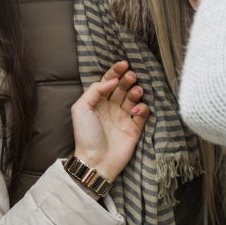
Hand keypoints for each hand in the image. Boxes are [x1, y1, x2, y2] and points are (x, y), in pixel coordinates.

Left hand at [71, 61, 149, 186]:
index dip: (115, 71)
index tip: (123, 64)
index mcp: (98, 101)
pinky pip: (144, 113)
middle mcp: (111, 107)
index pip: (108, 81)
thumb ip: (95, 90)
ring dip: (136, 92)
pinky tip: (136, 111)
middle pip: (123, 87)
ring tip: (135, 92)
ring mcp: (124, 117)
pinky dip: (143, 109)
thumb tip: (111, 80)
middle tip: (131, 76)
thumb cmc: (85, 134)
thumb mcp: (81, 108)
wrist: (96, 160)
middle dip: (128, 79)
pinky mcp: (135, 128)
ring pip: (134, 98)